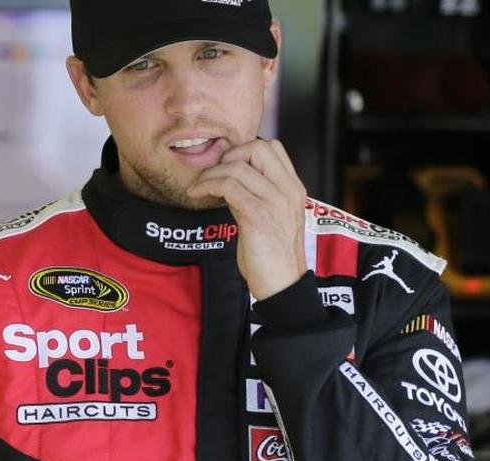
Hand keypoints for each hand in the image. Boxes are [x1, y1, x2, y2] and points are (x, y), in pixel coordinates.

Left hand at [186, 138, 307, 299]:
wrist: (281, 285)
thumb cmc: (271, 256)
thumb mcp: (270, 218)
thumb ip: (257, 196)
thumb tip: (230, 182)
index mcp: (294, 188)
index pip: (272, 147)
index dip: (244, 151)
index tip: (226, 168)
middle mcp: (288, 190)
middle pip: (257, 147)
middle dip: (228, 156)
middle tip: (212, 175)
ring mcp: (275, 201)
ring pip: (237, 167)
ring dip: (209, 174)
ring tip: (197, 188)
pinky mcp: (257, 215)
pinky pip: (227, 186)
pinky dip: (206, 186)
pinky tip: (196, 195)